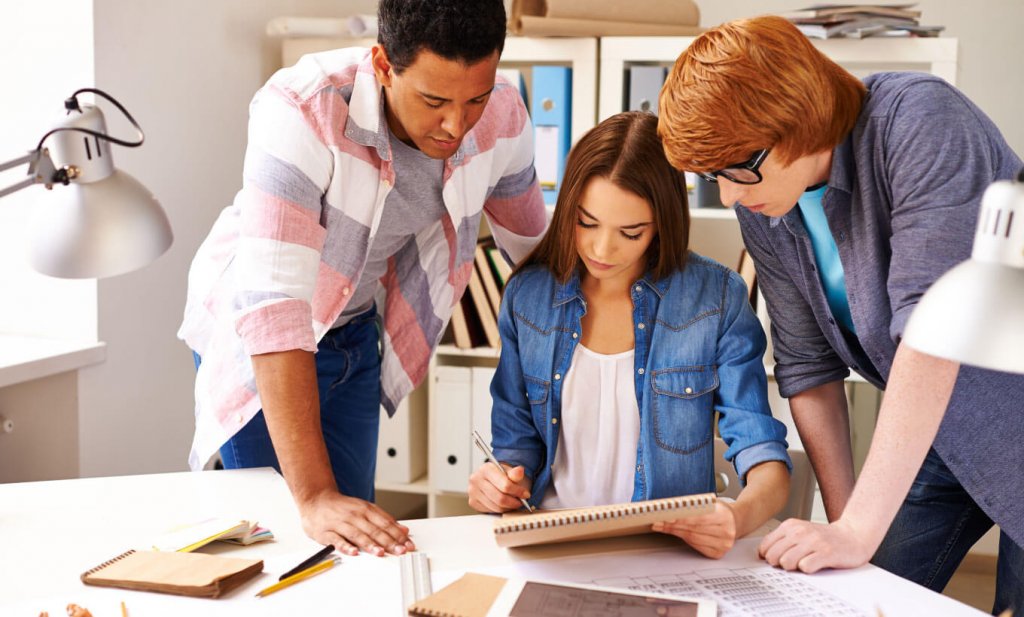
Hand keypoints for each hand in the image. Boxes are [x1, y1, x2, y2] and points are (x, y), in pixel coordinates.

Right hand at [298, 489, 414, 556]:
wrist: (316, 500)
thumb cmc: (342, 507)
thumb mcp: (365, 508)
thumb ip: (383, 519)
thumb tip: (403, 530)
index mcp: (365, 510)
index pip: (385, 523)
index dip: (398, 535)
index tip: (408, 544)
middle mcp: (354, 516)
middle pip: (374, 530)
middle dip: (389, 541)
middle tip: (400, 551)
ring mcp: (340, 523)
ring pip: (357, 535)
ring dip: (370, 544)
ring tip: (380, 552)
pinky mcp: (326, 532)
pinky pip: (337, 540)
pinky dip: (345, 546)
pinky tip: (353, 552)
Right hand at [467, 462, 531, 512]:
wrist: (493, 478)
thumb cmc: (503, 476)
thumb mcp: (510, 472)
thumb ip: (515, 473)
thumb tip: (519, 471)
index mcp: (486, 468)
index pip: (505, 485)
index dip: (518, 492)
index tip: (525, 494)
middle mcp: (476, 479)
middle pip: (500, 498)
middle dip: (513, 502)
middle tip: (521, 502)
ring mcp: (472, 491)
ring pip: (496, 506)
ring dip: (508, 507)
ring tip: (513, 502)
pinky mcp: (473, 502)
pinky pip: (490, 510)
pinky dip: (500, 509)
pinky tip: (504, 504)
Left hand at [652, 500, 738, 558]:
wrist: (735, 521)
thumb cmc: (719, 511)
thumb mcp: (710, 503)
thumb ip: (694, 506)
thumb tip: (671, 509)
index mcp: (725, 516)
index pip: (699, 518)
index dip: (682, 518)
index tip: (666, 517)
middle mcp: (727, 532)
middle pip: (694, 529)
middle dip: (673, 525)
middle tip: (658, 521)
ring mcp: (723, 545)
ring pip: (692, 538)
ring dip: (675, 532)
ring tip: (661, 526)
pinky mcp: (718, 553)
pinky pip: (696, 546)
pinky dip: (683, 539)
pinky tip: (675, 533)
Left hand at [758, 518, 874, 572]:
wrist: (853, 535)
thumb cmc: (824, 538)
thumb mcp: (799, 533)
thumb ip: (781, 541)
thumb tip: (762, 556)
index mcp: (790, 526)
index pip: (765, 546)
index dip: (768, 558)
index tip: (777, 560)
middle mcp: (800, 531)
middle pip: (773, 556)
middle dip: (779, 564)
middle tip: (792, 564)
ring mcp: (813, 542)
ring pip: (786, 562)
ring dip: (793, 568)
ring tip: (804, 563)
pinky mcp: (826, 553)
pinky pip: (806, 567)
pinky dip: (808, 570)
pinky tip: (815, 565)